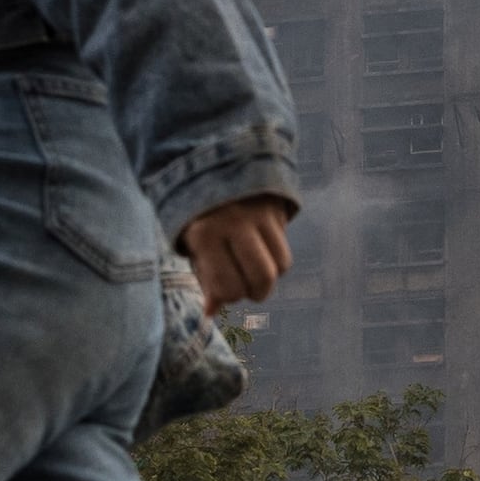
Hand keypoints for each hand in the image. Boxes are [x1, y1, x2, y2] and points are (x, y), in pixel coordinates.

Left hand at [180, 198, 292, 312]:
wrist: (215, 168)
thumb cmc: (199, 217)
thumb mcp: (193, 245)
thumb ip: (205, 277)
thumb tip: (211, 312)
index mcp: (205, 235)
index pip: (228, 287)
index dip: (228, 296)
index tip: (223, 288)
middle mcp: (234, 224)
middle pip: (263, 279)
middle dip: (256, 293)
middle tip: (245, 286)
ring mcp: (259, 215)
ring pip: (280, 267)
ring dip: (269, 277)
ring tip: (254, 270)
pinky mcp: (277, 210)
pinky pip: (286, 252)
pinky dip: (277, 261)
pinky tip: (263, 253)